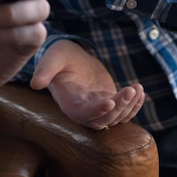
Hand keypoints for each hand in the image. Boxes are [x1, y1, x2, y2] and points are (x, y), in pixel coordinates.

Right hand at [30, 40, 144, 129]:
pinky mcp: (109, 102)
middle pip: (103, 120)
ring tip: (137, 88)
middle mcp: (84, 110)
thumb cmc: (60, 57)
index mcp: (69, 102)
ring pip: (116, 118)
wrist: (72, 58)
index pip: (83, 114)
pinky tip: (141, 92)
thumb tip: (35, 83)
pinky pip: (124, 112)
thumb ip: (45, 70)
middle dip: (119, 107)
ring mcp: (98, 108)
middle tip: (130, 90)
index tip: (110, 100)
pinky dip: (134, 106)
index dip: (97, 111)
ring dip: (129, 107)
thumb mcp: (52, 58)